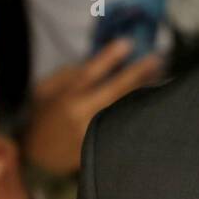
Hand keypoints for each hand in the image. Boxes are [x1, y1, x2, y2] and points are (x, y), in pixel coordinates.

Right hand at [22, 38, 163, 176]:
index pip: (89, 73)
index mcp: (65, 98)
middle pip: (115, 91)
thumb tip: (102, 63)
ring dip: (144, 92)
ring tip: (159, 76)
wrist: (39, 155)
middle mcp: (80, 116)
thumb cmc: (46, 114)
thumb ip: (70, 75)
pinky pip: (125, 128)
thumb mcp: (46, 90)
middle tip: (156, 58)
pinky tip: (153, 101)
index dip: (108, 57)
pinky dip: (138, 113)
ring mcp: (93, 135)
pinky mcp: (103, 149)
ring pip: (124, 110)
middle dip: (137, 73)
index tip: (128, 43)